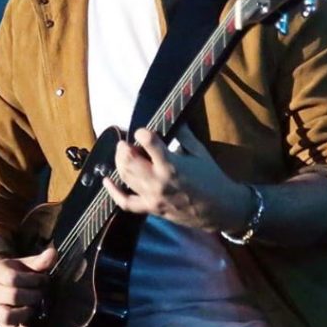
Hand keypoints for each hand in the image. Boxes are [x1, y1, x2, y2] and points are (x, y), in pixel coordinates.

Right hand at [0, 245, 56, 326]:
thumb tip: (53, 253)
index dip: (33, 280)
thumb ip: (39, 261)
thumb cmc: (14, 272)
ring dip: (27, 312)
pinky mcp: (0, 326)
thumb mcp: (23, 264)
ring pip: (8, 316)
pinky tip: (30, 325)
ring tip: (35, 307)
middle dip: (34, 295)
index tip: (43, 280)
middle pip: (13, 296)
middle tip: (42, 293)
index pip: (13, 278)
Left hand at [103, 126, 251, 232]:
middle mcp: (158, 180)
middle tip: (126, 143)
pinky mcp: (150, 208)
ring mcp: (152, 196)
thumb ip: (183, 134)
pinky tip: (107, 180)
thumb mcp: (199, 152)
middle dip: (124, 148)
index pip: (147, 142)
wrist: (220, 209)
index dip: (141, 133)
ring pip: (125, 177)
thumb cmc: (212, 178)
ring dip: (119, 163)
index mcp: (171, 164)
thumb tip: (171, 117)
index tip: (141, 131)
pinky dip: (113, 192)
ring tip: (122, 154)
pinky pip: (126, 202)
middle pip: (128, 160)